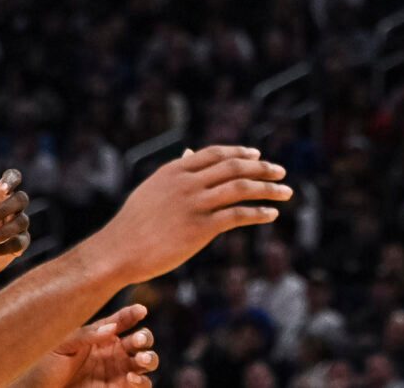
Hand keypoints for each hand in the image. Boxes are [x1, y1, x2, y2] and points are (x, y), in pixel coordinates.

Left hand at [0, 167, 32, 280]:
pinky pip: (19, 244)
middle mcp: (9, 207)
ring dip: (3, 232)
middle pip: (21, 198)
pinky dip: (3, 248)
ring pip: (22, 221)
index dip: (12, 180)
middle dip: (4, 209)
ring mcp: (15, 226)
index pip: (12, 177)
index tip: (3, 188)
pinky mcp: (16, 245)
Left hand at [44, 304, 160, 387]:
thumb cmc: (43, 366)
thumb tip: (112, 328)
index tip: (140, 311)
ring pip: (146, 361)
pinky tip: (131, 379)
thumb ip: (88, 335)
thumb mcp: (62, 345)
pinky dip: (142, 382)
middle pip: (141, 339)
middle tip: (138, 340)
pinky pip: (140, 385)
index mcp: (100, 334)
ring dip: (149, 359)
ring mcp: (116, 372)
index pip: (124, 319)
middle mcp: (112, 351)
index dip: (134, 313)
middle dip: (145, 338)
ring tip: (140, 361)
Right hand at [94, 146, 289, 284]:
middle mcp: (187, 183)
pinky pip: (237, 215)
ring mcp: (195, 204)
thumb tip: (189, 152)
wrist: (117, 252)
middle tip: (281, 171)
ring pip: (241, 188)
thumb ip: (175, 171)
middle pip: (234, 167)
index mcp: (175, 170)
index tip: (257, 156)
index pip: (215, 154)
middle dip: (262, 168)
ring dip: (268, 189)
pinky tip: (271, 214)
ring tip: (286, 192)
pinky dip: (258, 213)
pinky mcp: (200, 228)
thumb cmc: (133, 224)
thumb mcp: (153, 189)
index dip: (239, 153)